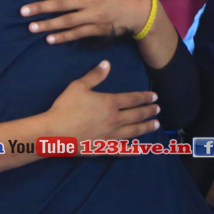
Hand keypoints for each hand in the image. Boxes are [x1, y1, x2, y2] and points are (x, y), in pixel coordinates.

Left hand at [22, 0, 152, 42]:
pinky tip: (50, 39)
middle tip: (23, 11)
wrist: (138, 10)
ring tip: (32, 28)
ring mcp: (92, 16)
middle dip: (41, 8)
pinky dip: (64, 37)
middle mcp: (89, 1)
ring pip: (67, 21)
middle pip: (61, 4)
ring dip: (48, 24)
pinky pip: (77, 34)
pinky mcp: (97, 29)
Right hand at [44, 60, 159, 140]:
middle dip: (149, 111)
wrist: (55, 132)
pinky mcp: (105, 147)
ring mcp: (111, 135)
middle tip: (158, 109)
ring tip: (156, 125)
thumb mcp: (78, 86)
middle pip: (137, 115)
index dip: (145, 97)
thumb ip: (94, 75)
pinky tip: (142, 150)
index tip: (154, 97)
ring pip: (134, 131)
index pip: (132, 99)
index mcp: (110, 103)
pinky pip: (123, 149)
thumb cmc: (65, 107)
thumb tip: (107, 63)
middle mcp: (115, 119)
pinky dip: (134, 150)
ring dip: (147, 127)